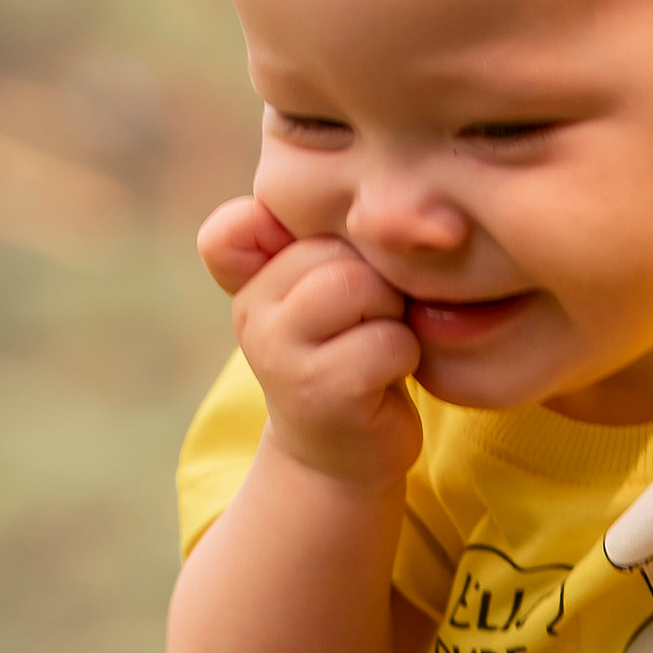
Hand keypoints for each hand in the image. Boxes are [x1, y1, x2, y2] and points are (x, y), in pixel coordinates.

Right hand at [200, 192, 420, 489]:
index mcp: (249, 278)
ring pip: (356, 285)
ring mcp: (280, 355)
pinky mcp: (322, 391)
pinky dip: (403, 354)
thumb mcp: (323, 285)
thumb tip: (351, 199)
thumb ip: (311, 236)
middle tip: (368, 321)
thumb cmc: (346, 351)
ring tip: (376, 341)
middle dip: (372, 280)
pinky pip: (387, 339)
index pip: (259, 220)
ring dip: (389, 315)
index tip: (326, 275)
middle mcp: (251, 313)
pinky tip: (385, 376)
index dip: (308, 240)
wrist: (342, 453)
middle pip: (332, 250)